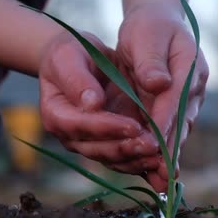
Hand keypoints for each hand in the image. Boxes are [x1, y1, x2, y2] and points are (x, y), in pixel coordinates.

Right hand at [38, 31, 159, 169]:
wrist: (80, 61)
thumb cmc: (71, 54)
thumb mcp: (69, 56)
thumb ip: (78, 79)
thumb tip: (93, 103)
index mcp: (56, 114)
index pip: (80, 126)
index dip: (107, 128)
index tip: (133, 126)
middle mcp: (71, 135)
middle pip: (98, 149)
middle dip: (127, 148)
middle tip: (153, 145)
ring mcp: (90, 144)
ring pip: (113, 159)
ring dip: (137, 160)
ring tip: (161, 157)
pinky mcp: (109, 145)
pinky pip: (125, 160)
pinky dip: (143, 163)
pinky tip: (162, 162)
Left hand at [115, 2, 208, 191]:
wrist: (156, 25)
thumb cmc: (148, 28)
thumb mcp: (146, 35)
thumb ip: (151, 60)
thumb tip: (158, 84)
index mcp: (190, 64)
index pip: (175, 97)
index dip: (164, 122)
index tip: (153, 143)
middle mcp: (194, 86)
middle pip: (182, 120)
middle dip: (171, 149)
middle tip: (163, 176)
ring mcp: (189, 99)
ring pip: (180, 131)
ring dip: (169, 155)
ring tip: (161, 181)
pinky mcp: (179, 108)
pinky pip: (172, 132)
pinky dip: (163, 151)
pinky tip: (155, 172)